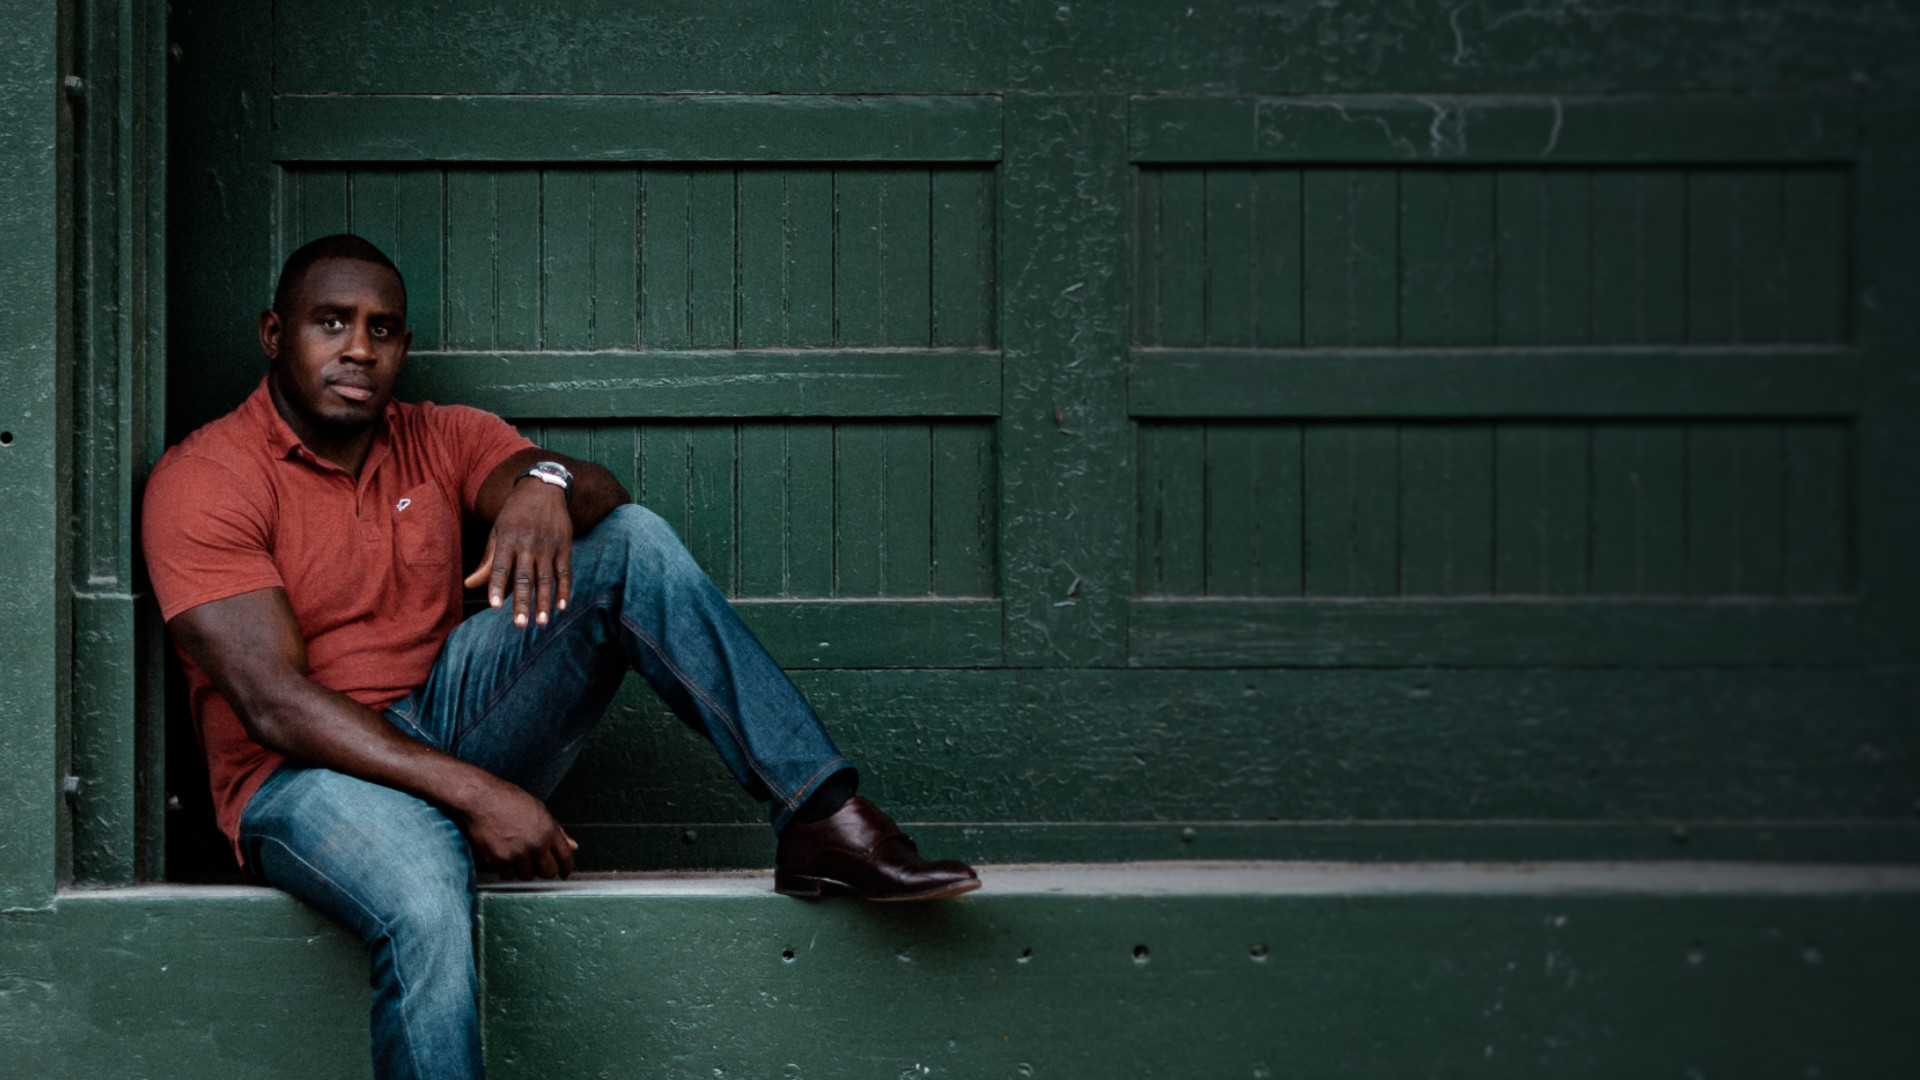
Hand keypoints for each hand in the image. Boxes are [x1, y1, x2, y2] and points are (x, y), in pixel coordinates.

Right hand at [453, 779, 577, 879]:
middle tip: (537, 863)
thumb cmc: (509, 800)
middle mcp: (536, 844)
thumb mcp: (539, 811)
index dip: (566, 868)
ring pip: (528, 876)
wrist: (481, 799)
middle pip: (548, 872)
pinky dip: (507, 870)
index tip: (564, 873)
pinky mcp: (499, 860)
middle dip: (544, 869)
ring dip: (524, 869)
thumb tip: (573, 846)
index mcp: (549, 831)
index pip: (565, 857)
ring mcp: (517, 854)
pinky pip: (508, 876)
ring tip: (518, 856)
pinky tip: (505, 858)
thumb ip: (557, 831)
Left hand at [464, 476, 572, 627]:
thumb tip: (469, 585)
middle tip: (520, 625)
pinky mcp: (564, 545)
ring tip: (541, 622)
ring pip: (546, 578)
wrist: (543, 487)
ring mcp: (548, 545)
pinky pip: (565, 571)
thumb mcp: (498, 531)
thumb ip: (488, 560)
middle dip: (523, 602)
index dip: (497, 587)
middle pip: (525, 577)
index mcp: (507, 540)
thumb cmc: (515, 513)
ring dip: (544, 602)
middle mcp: (528, 544)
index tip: (495, 607)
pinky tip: (562, 606)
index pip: (500, 567)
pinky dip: (564, 589)